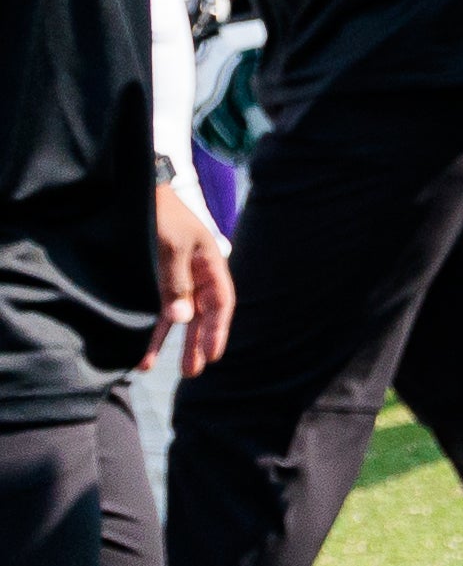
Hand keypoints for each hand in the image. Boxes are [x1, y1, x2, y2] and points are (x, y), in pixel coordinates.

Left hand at [148, 182, 231, 376]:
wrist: (138, 193)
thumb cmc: (162, 215)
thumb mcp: (172, 246)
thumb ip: (176, 282)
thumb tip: (181, 319)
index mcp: (211, 264)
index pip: (221, 303)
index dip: (217, 330)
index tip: (213, 355)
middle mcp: (197, 275)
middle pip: (201, 315)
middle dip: (196, 343)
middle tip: (192, 371)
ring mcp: (176, 278)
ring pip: (177, 317)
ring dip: (169, 342)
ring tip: (153, 367)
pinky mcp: (156, 279)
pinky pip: (157, 309)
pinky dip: (151, 330)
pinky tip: (142, 349)